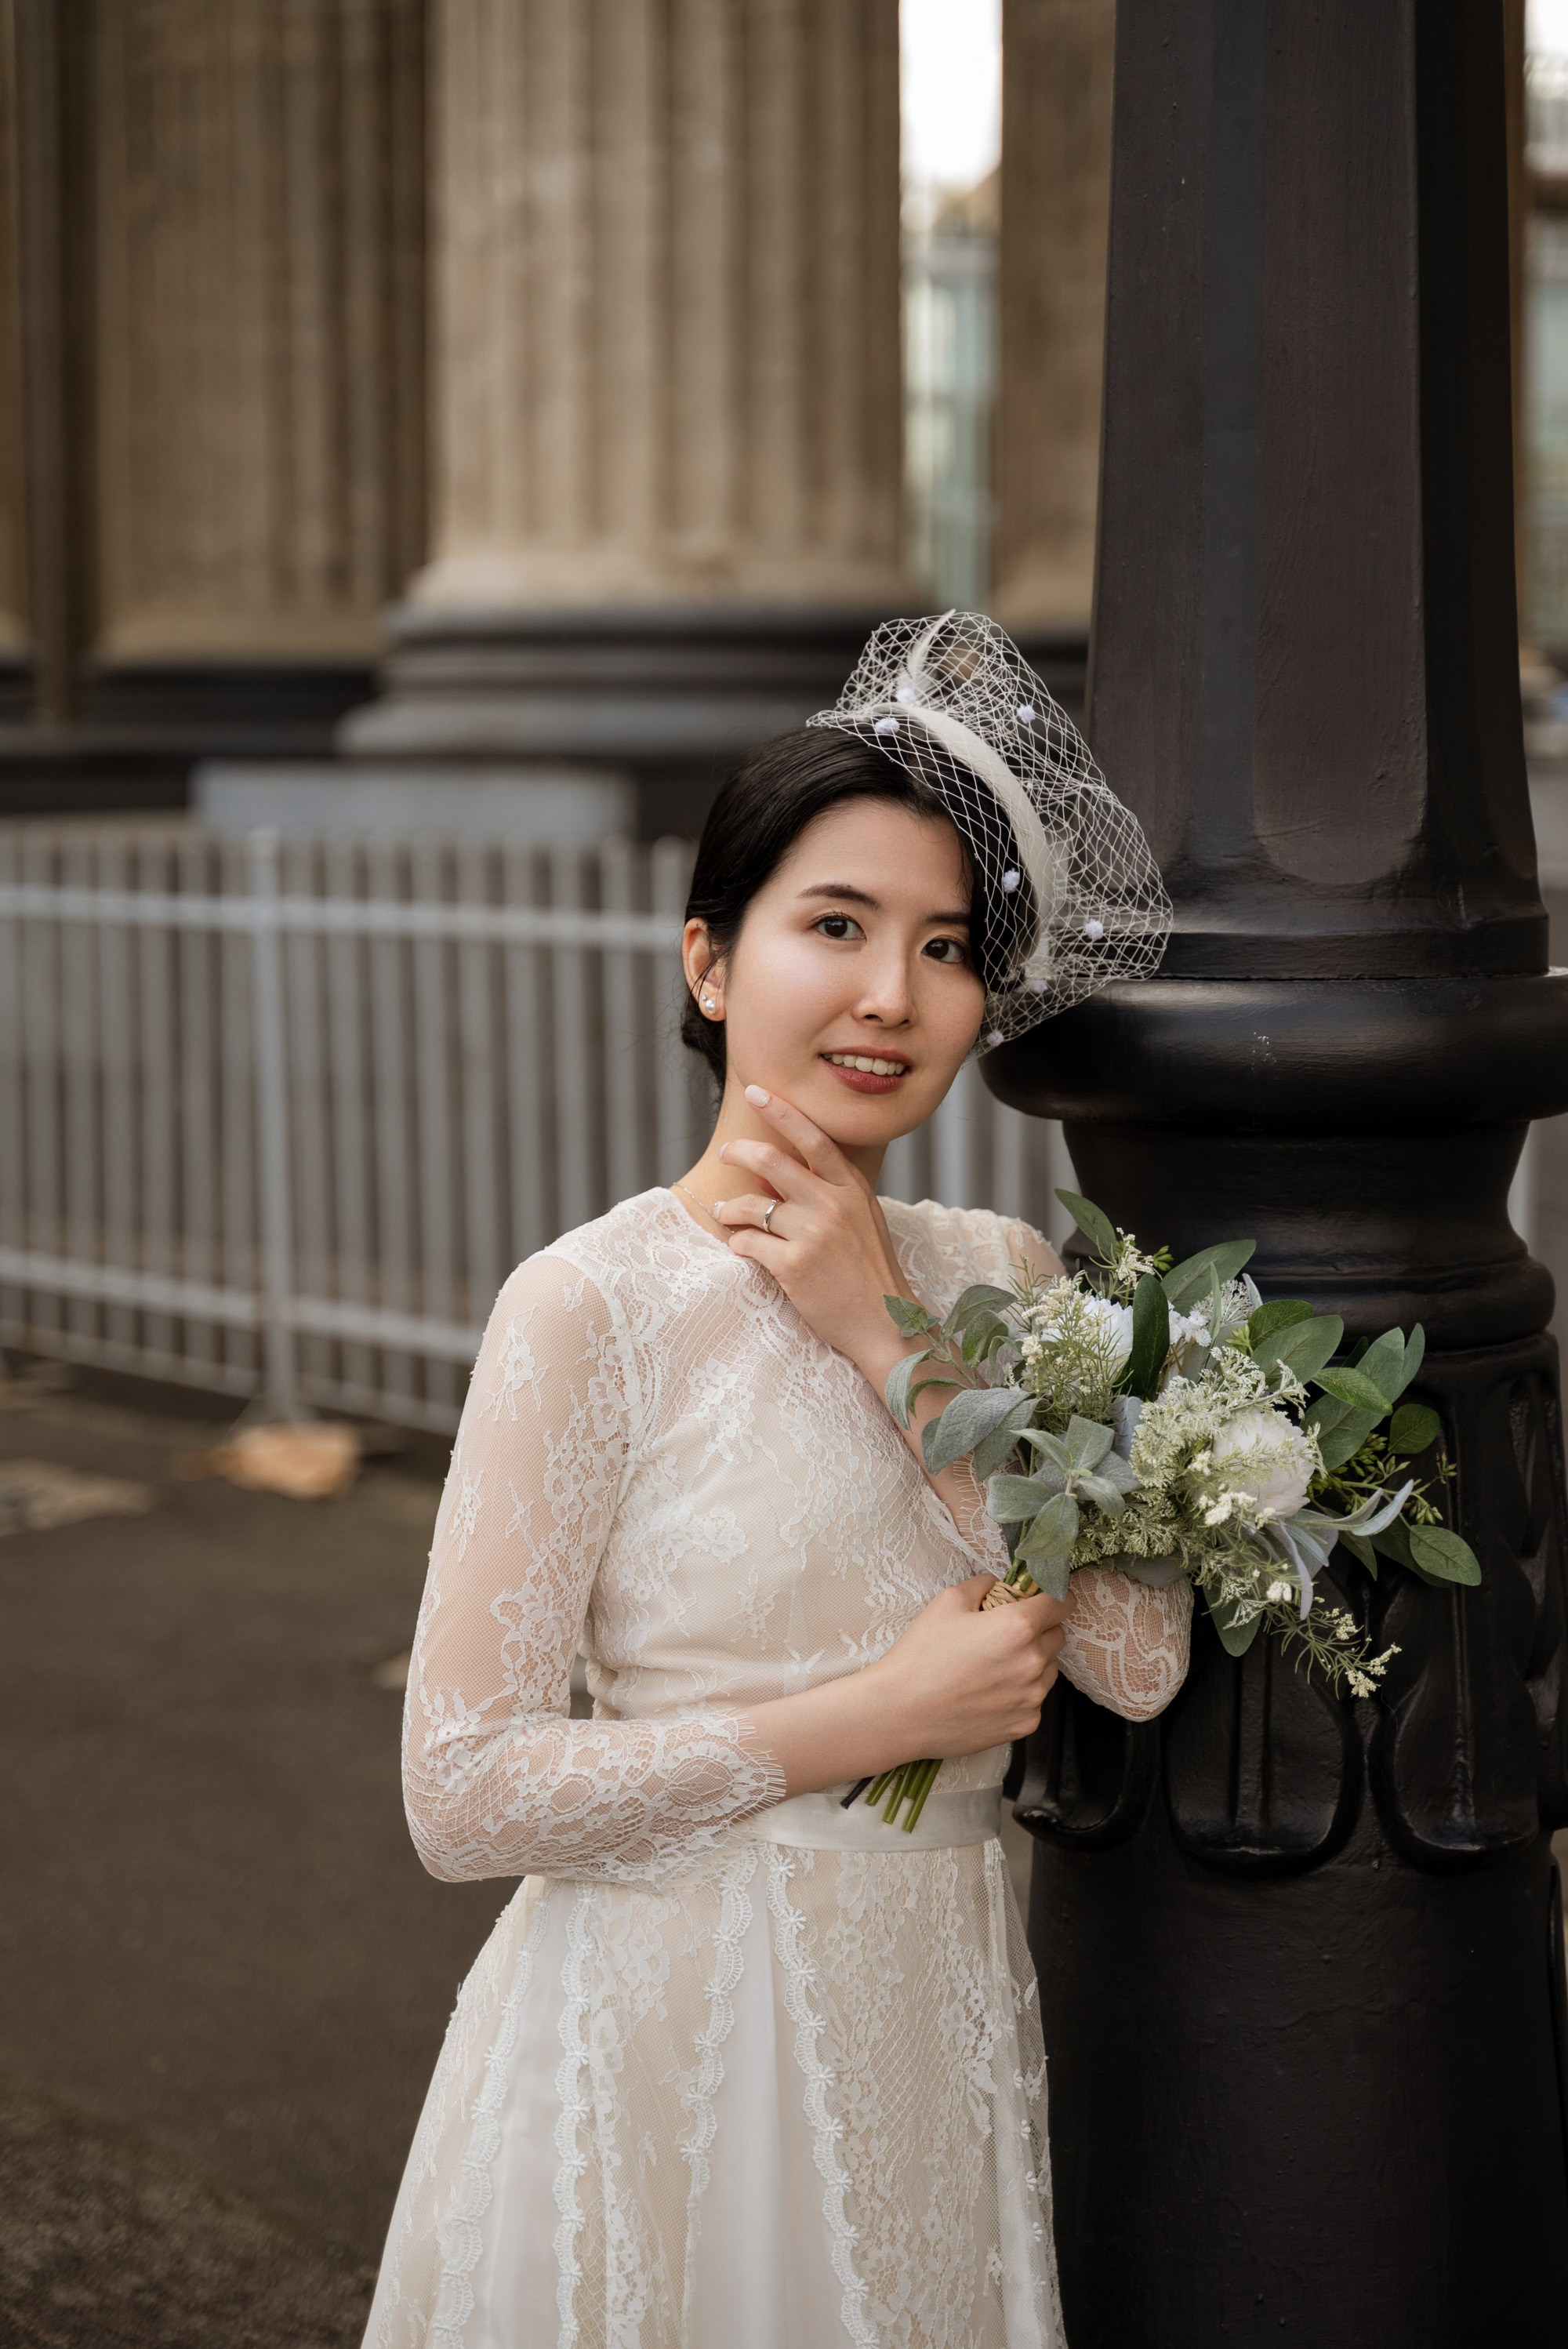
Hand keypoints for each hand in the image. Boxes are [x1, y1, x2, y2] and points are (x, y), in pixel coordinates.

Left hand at [714, 1085, 915, 1366]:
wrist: (886, 1324)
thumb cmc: (868, 1273)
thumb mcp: (858, 1221)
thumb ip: (822, 1192)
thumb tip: (768, 1170)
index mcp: (853, 1189)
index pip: (814, 1138)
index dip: (782, 1111)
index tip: (758, 1092)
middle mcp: (834, 1205)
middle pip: (774, 1160)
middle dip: (740, 1151)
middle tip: (724, 1152)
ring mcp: (814, 1234)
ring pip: (753, 1204)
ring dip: (730, 1207)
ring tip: (724, 1212)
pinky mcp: (795, 1265)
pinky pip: (748, 1242)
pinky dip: (738, 1242)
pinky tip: (740, 1247)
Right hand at [869, 1574, 1067, 1757]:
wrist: (901, 1713)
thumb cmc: (921, 1655)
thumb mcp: (947, 1602)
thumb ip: (983, 1585)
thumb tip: (999, 1585)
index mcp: (1018, 1626)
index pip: (1061, 1603)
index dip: (1055, 1596)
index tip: (1045, 1599)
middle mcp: (1033, 1662)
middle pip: (1057, 1636)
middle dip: (1040, 1629)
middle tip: (1006, 1633)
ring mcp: (1032, 1697)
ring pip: (1049, 1669)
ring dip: (1033, 1662)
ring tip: (994, 1666)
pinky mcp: (1025, 1725)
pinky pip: (1035, 1699)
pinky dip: (1021, 1693)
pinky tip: (989, 1693)